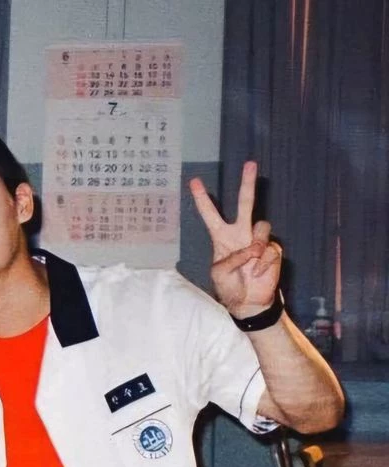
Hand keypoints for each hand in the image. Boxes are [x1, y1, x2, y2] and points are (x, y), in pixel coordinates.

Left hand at [189, 161, 281, 317]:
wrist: (248, 302)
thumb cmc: (229, 286)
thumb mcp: (219, 274)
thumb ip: (231, 258)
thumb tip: (253, 248)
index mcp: (222, 237)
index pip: (210, 215)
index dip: (203, 199)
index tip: (194, 182)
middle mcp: (240, 234)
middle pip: (245, 203)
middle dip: (247, 184)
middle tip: (250, 164)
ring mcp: (258, 240)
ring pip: (261, 227)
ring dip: (256, 245)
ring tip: (249, 263)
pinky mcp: (272, 251)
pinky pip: (269, 250)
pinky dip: (262, 264)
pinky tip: (257, 274)